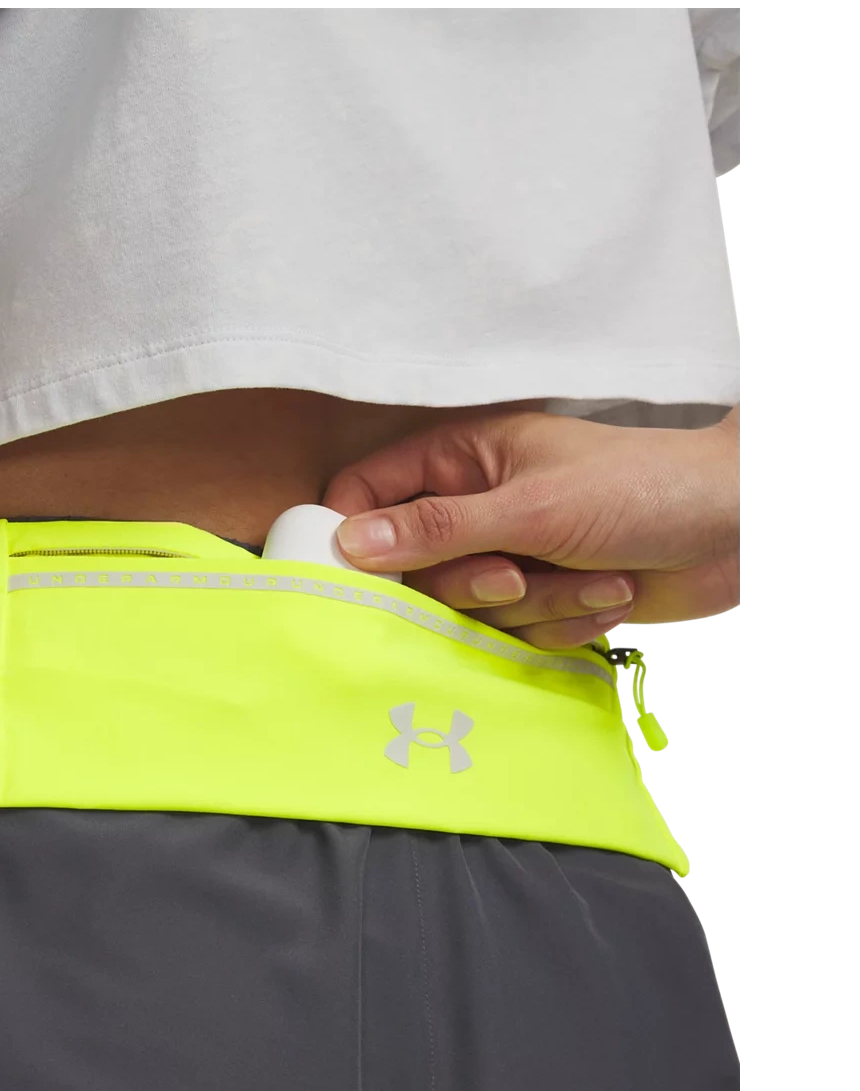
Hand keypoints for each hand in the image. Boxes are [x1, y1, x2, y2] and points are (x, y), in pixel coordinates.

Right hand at [323, 408, 738, 649]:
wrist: (740, 533)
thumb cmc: (642, 489)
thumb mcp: (532, 506)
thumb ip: (438, 530)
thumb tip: (350, 544)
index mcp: (463, 457)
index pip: (368, 490)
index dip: (352, 532)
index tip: (352, 574)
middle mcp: (475, 506)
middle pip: (413, 567)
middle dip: (471, 583)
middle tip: (514, 575)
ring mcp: (507, 556)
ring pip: (466, 609)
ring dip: (534, 605)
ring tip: (593, 577)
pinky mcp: (540, 601)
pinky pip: (513, 634)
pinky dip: (562, 623)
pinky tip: (608, 596)